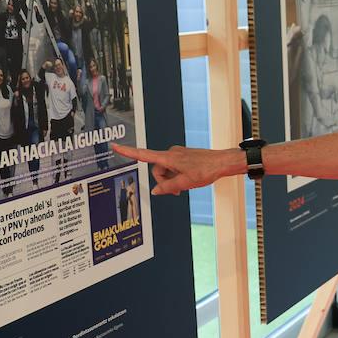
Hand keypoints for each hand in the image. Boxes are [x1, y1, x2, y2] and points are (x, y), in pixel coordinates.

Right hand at [112, 143, 240, 194]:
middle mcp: (171, 153)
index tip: (115, 146)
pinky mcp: (184, 158)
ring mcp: (178, 155)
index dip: (128, 152)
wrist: (223, 162)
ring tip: (186, 186)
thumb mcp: (185, 183)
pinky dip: (178, 177)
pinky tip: (189, 181)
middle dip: (164, 181)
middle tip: (177, 191)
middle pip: (157, 170)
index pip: (143, 155)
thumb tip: (156, 191)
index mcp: (168, 157)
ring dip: (172, 180)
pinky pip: (174, 169)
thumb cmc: (206, 170)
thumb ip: (168, 187)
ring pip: (167, 171)